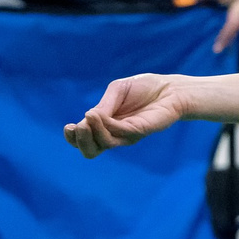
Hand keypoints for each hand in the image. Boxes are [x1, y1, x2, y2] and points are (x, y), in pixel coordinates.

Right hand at [66, 74, 194, 156]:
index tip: (68, 127)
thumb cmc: (143, 89)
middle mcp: (114, 134)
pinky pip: (119, 133)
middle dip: (79, 141)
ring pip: (103, 145)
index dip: (72, 138)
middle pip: (90, 150)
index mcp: (105, 124)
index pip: (83, 140)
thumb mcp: (117, 91)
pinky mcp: (139, 131)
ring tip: (90, 116)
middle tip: (78, 127)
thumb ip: (104, 105)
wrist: (170, 88)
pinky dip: (106, 125)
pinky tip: (101, 115)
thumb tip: (88, 117)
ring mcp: (126, 135)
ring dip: (91, 132)